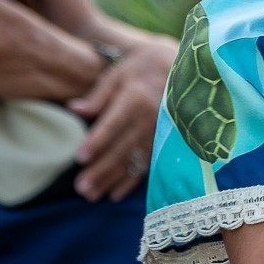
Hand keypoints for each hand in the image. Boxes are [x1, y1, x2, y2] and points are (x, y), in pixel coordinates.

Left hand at [68, 36, 177, 201]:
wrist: (188, 70)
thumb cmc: (146, 68)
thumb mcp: (121, 72)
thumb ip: (99, 95)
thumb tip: (75, 109)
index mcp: (136, 99)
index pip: (114, 124)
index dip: (98, 141)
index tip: (80, 157)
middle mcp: (150, 119)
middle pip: (122, 148)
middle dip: (101, 170)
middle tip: (81, 187)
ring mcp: (162, 134)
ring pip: (134, 161)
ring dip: (113, 180)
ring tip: (91, 195)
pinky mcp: (168, 143)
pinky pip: (150, 165)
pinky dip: (133, 181)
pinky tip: (115, 194)